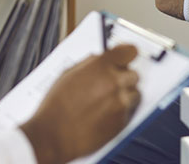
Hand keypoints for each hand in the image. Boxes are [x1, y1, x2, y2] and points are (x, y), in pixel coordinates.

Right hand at [20, 44, 140, 163]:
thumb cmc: (56, 107)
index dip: (128, 55)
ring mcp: (120, 102)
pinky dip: (121, 112)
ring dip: (125, 96)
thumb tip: (100, 59)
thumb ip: (89, 64)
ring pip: (135, 93)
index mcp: (100, 66)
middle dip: (124, 79)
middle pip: (134, 74)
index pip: (129, 52)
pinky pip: (130, 111)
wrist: (53, 136)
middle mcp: (114, 82)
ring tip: (107, 103)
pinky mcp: (122, 121)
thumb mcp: (68, 74)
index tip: (126, 58)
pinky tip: (104, 115)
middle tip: (112, 85)